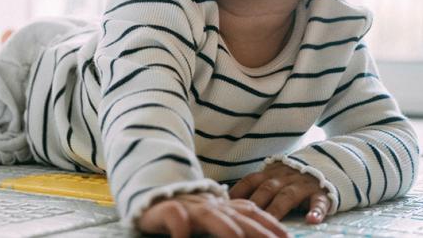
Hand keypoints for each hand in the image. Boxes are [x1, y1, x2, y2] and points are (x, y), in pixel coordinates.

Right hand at [138, 192, 288, 237]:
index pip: (251, 212)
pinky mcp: (166, 209)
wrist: (151, 191)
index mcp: (222, 205)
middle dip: (258, 231)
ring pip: (210, 215)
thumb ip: (233, 221)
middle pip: (237, 217)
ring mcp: (189, 205)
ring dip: (225, 228)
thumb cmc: (185, 209)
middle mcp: (210, 204)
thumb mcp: (212, 215)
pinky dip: (181, 229)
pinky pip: (176, 218)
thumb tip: (256, 232)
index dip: (271, 224)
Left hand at [228, 162, 329, 223]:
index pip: (250, 180)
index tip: (226, 205)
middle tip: (245, 218)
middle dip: (255, 203)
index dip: (238, 192)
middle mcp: (284, 177)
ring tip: (271, 221)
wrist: (324, 164)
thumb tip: (228, 202)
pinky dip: (316, 210)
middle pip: (267, 189)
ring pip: (288, 196)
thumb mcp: (272, 177)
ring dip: (278, 209)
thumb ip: (255, 188)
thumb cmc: (290, 178)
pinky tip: (312, 220)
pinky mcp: (321, 192)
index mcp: (269, 174)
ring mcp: (302, 184)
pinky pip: (319, 201)